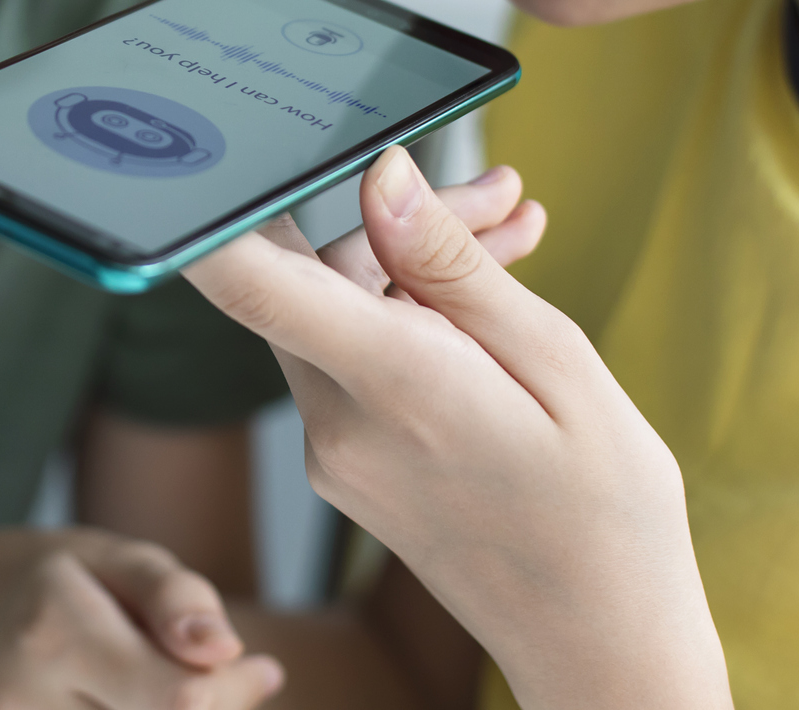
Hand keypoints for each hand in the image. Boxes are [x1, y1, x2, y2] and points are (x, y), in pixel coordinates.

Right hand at [0, 526, 284, 709]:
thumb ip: (177, 599)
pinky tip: (136, 705)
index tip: (255, 669)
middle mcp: (20, 694)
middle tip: (221, 684)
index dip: (231, 692)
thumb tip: (223, 649)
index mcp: (55, 625)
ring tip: (164, 692)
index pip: (178, 697)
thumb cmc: (61, 581)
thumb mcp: (121, 560)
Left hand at [185, 151, 732, 709]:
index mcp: (390, 385)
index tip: (194, 155)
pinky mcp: (346, 465)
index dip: (211, 211)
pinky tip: (483, 302)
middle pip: (314, 274)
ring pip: (338, 311)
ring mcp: (334, 451)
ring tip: (515, 236)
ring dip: (411, 264)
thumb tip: (380, 178)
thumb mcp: (556, 362)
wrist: (602, 643)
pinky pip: (353, 359)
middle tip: (504, 201)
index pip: (253, 285)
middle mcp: (338, 422)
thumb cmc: (604, 510)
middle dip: (399, 221)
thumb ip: (454, 266)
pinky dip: (408, 317)